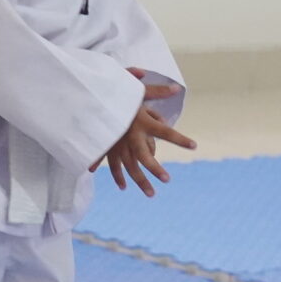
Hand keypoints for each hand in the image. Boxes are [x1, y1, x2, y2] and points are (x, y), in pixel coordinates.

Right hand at [99, 82, 195, 196]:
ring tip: (151, 193)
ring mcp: (116, 144)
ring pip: (129, 167)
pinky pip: (111, 164)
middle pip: (145, 157)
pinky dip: (116, 176)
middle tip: (167, 180)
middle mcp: (130, 136)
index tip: (194, 146)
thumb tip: (177, 88)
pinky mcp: (105, 147)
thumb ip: (157, 91)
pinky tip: (122, 186)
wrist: (86, 100)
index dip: (180, 139)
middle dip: (156, 170)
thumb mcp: (137, 89)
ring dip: (139, 181)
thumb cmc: (112, 92)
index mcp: (141, 122)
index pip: (165, 132)